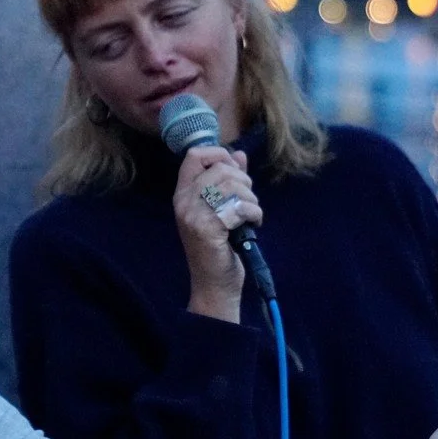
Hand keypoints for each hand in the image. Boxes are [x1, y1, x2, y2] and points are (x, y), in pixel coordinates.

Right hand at [173, 146, 262, 321]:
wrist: (214, 284)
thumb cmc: (219, 247)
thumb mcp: (221, 208)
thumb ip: (229, 180)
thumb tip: (239, 154)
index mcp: (183, 194)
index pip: (194, 155)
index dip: (219, 154)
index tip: (234, 170)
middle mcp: (183, 202)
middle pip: (220, 169)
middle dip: (244, 182)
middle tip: (248, 202)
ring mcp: (193, 215)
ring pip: (232, 186)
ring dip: (251, 200)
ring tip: (251, 216)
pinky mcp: (207, 229)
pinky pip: (238, 207)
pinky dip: (254, 214)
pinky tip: (253, 225)